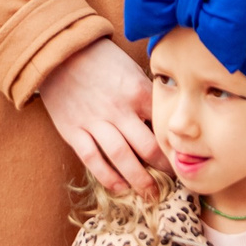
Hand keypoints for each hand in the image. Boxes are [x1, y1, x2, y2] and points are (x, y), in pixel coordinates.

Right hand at [38, 38, 163, 199]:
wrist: (61, 50)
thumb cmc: (101, 59)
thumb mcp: (131, 69)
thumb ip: (145, 95)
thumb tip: (163, 119)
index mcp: (137, 91)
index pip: (162, 125)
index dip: (175, 145)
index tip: (184, 158)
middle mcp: (118, 109)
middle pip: (147, 147)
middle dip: (163, 168)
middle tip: (174, 183)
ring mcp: (94, 121)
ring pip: (121, 157)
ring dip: (138, 180)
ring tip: (151, 194)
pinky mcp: (73, 129)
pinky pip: (92, 159)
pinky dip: (107, 177)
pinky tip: (120, 188)